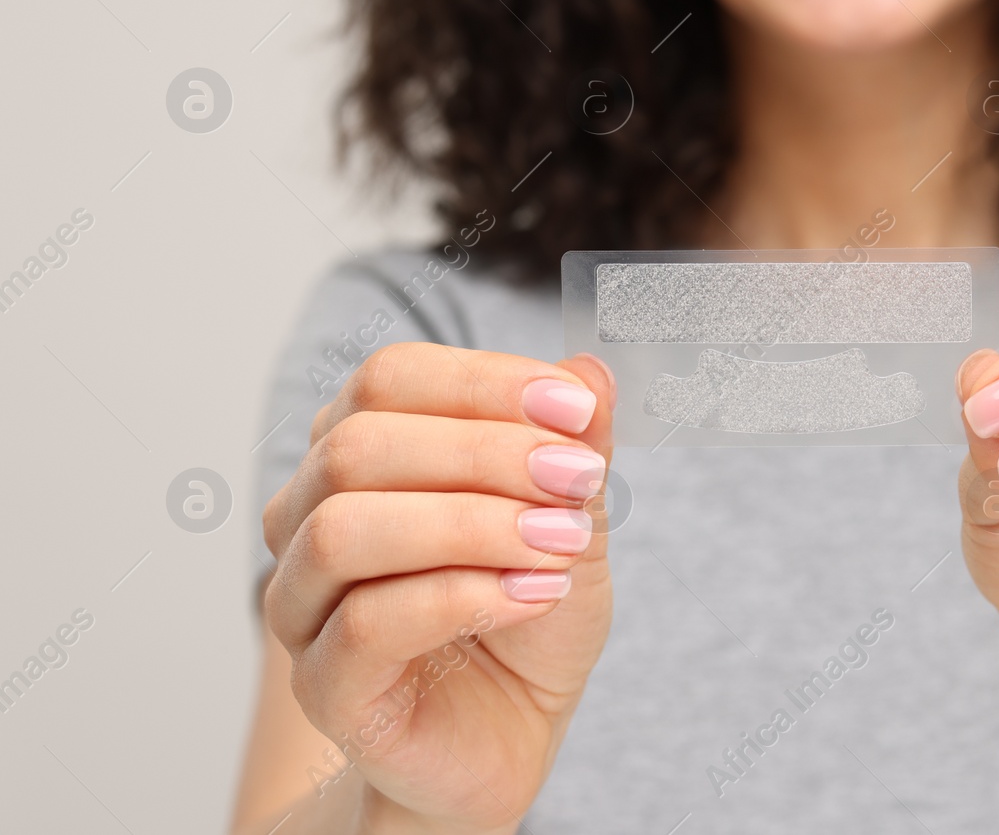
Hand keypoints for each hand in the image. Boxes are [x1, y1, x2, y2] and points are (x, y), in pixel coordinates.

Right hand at [262, 343, 615, 833]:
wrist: (512, 731)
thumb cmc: (526, 613)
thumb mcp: (572, 517)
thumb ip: (574, 448)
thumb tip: (591, 371)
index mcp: (360, 453)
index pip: (389, 378)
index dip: (485, 381)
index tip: (576, 407)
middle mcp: (309, 518)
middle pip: (360, 445)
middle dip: (485, 451)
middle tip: (579, 476)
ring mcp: (303, 604)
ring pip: (347, 530)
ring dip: (471, 523)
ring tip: (560, 541)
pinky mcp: (324, 686)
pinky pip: (368, 621)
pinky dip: (465, 595)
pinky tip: (533, 593)